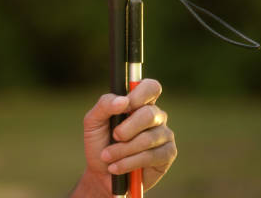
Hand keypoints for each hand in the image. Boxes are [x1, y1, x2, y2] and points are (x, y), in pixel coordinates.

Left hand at [71, 79, 176, 196]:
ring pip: (148, 138)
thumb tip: (123, 100)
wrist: (101, 173)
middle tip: (114, 136)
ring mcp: (164, 134)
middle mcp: (155, 115)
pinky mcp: (167, 154)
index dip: (140, 94)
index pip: (150, 87)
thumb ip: (105, 105)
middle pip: (150, 114)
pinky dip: (129, 162)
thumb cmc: (99, 143)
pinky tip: (116, 167)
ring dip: (123, 149)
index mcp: (139, 102)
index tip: (125, 106)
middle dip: (127, 128)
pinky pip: (151, 156)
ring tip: (108, 156)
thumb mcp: (93, 121)